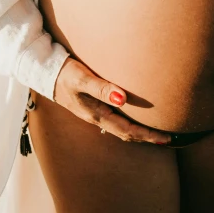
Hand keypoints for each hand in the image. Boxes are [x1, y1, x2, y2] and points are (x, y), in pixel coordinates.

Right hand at [53, 56, 171, 143]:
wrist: (44, 73)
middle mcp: (98, 117)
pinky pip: (117, 119)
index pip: (127, 130)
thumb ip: (100, 88)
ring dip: (139, 131)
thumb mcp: (81, 78)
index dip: (147, 136)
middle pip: (127, 133)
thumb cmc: (64, 74)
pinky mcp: (94, 106)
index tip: (166, 138)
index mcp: (97, 115)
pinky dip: (130, 122)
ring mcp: (96, 113)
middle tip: (169, 138)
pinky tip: (137, 117)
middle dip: (147, 137)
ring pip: (122, 128)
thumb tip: (122, 99)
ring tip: (156, 131)